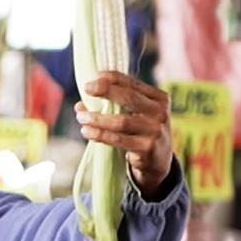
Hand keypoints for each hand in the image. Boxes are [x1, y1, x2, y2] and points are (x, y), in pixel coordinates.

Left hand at [76, 73, 172, 198]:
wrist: (159, 162)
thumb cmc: (142, 133)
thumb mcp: (137, 115)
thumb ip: (116, 106)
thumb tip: (81, 105)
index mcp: (159, 98)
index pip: (133, 83)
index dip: (112, 78)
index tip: (93, 78)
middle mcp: (160, 112)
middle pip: (129, 97)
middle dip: (105, 91)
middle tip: (86, 89)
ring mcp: (155, 131)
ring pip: (121, 121)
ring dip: (97, 119)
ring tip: (81, 118)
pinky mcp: (148, 148)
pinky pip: (119, 140)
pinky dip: (101, 135)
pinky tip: (88, 133)